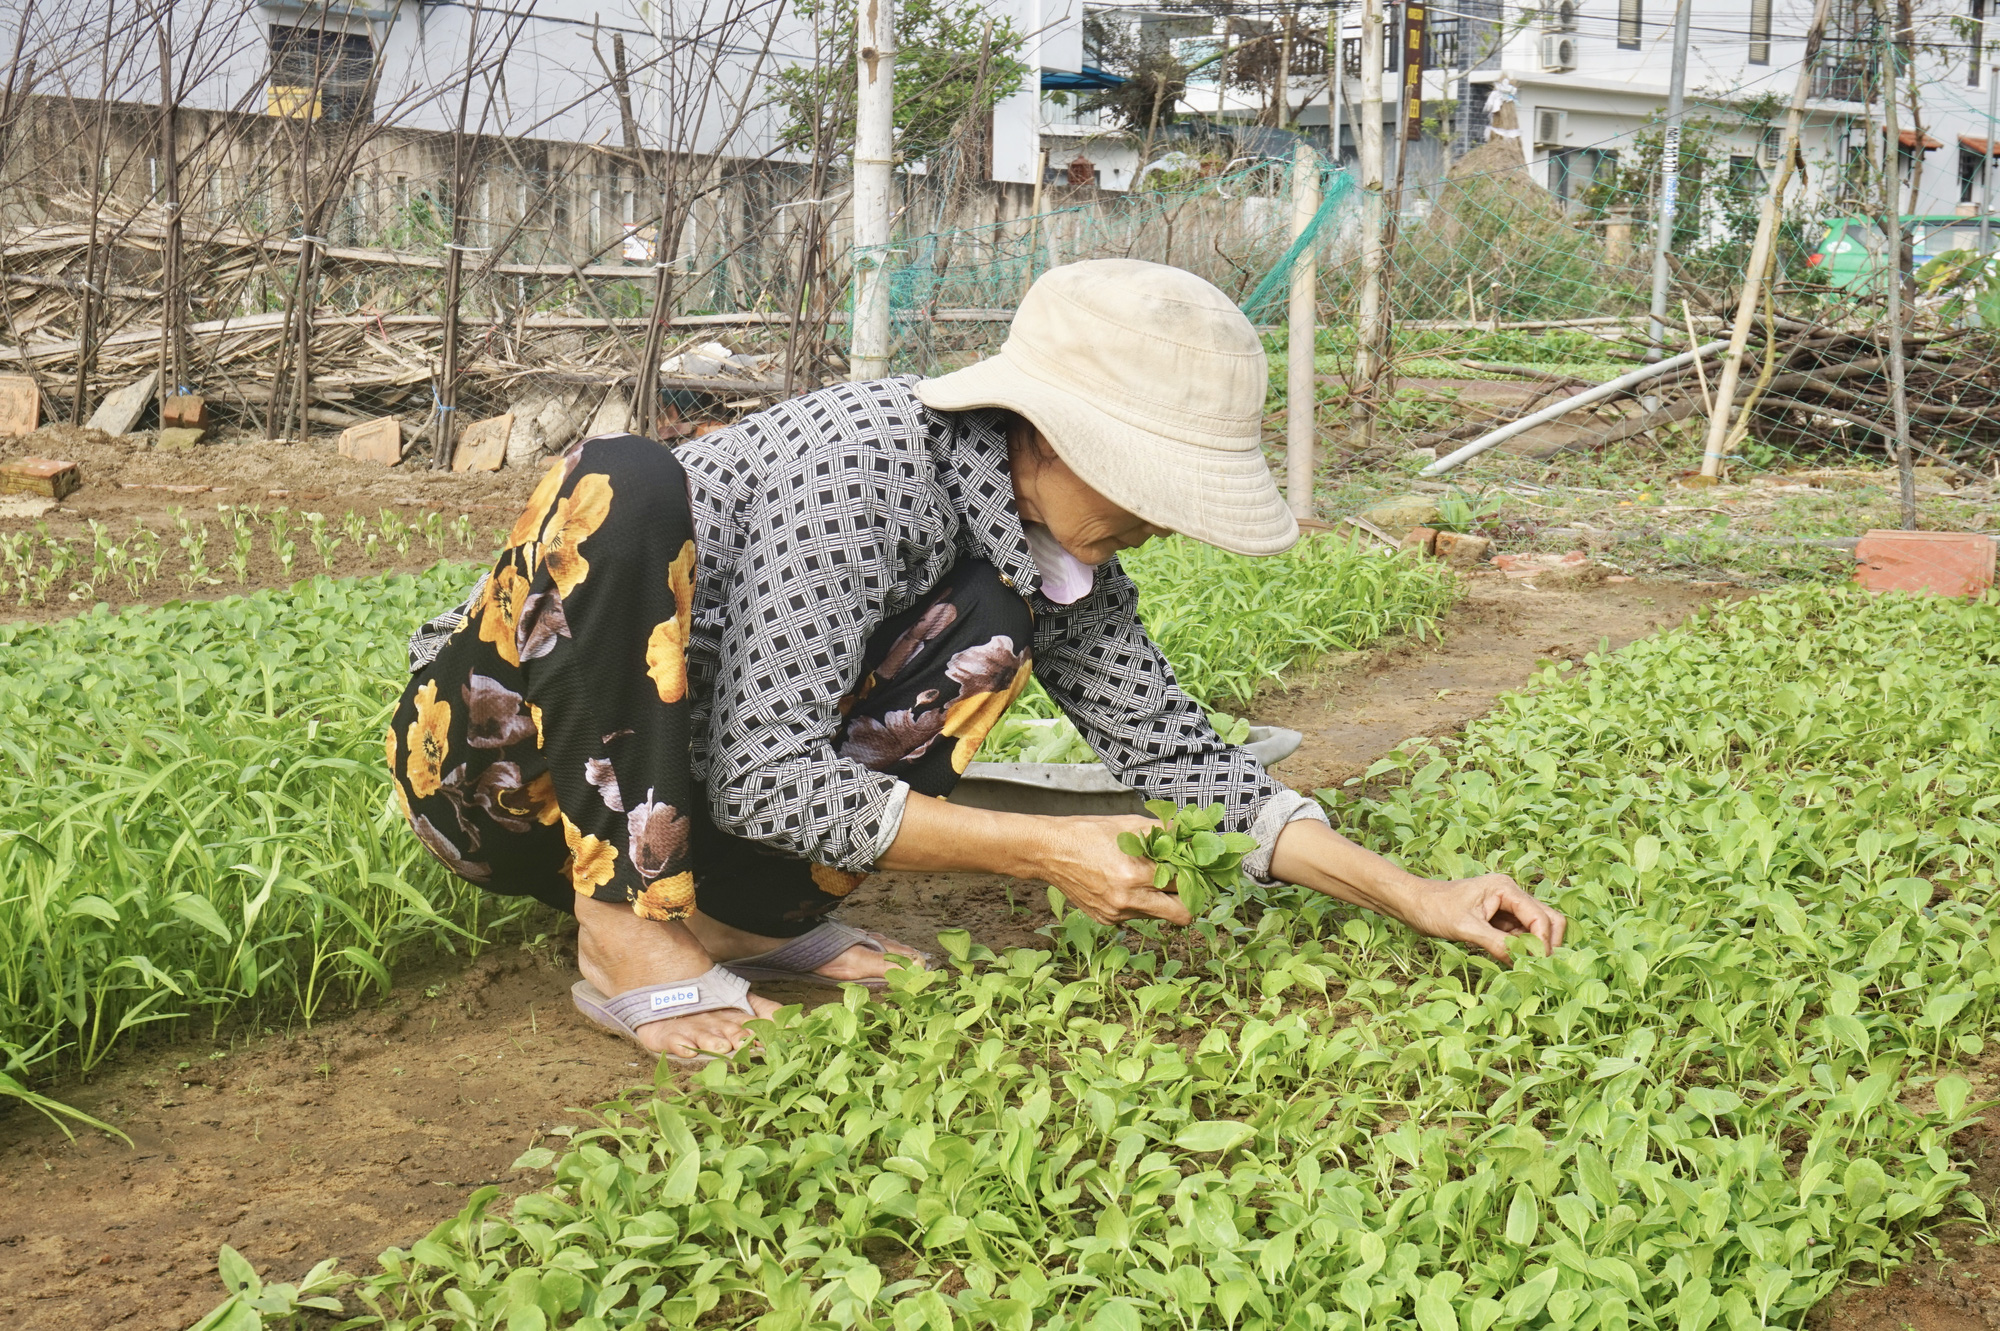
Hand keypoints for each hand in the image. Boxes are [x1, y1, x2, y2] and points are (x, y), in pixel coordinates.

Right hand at [1036, 815, 1193, 926]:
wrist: (1049, 851)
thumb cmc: (1088, 832)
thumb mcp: (1128, 824)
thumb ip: (1163, 831)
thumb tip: (1191, 833)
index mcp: (1134, 874)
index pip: (1183, 882)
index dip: (1194, 873)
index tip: (1197, 866)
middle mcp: (1127, 899)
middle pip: (1180, 914)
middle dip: (1188, 898)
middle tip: (1186, 881)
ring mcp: (1116, 913)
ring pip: (1158, 915)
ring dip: (1162, 899)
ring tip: (1152, 878)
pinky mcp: (1106, 920)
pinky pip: (1136, 915)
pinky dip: (1139, 901)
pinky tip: (1126, 883)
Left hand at [1394, 872, 1566, 963]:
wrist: (1412, 903)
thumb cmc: (1434, 908)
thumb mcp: (1466, 928)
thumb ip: (1497, 943)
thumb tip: (1523, 962)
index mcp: (1506, 888)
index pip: (1540, 917)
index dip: (1543, 942)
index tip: (1537, 965)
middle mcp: (1510, 894)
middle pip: (1546, 919)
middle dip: (1546, 943)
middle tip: (1539, 967)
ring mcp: (1505, 906)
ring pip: (1533, 929)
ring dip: (1532, 948)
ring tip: (1524, 968)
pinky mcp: (1497, 918)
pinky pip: (1517, 935)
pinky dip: (1518, 948)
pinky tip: (1511, 962)